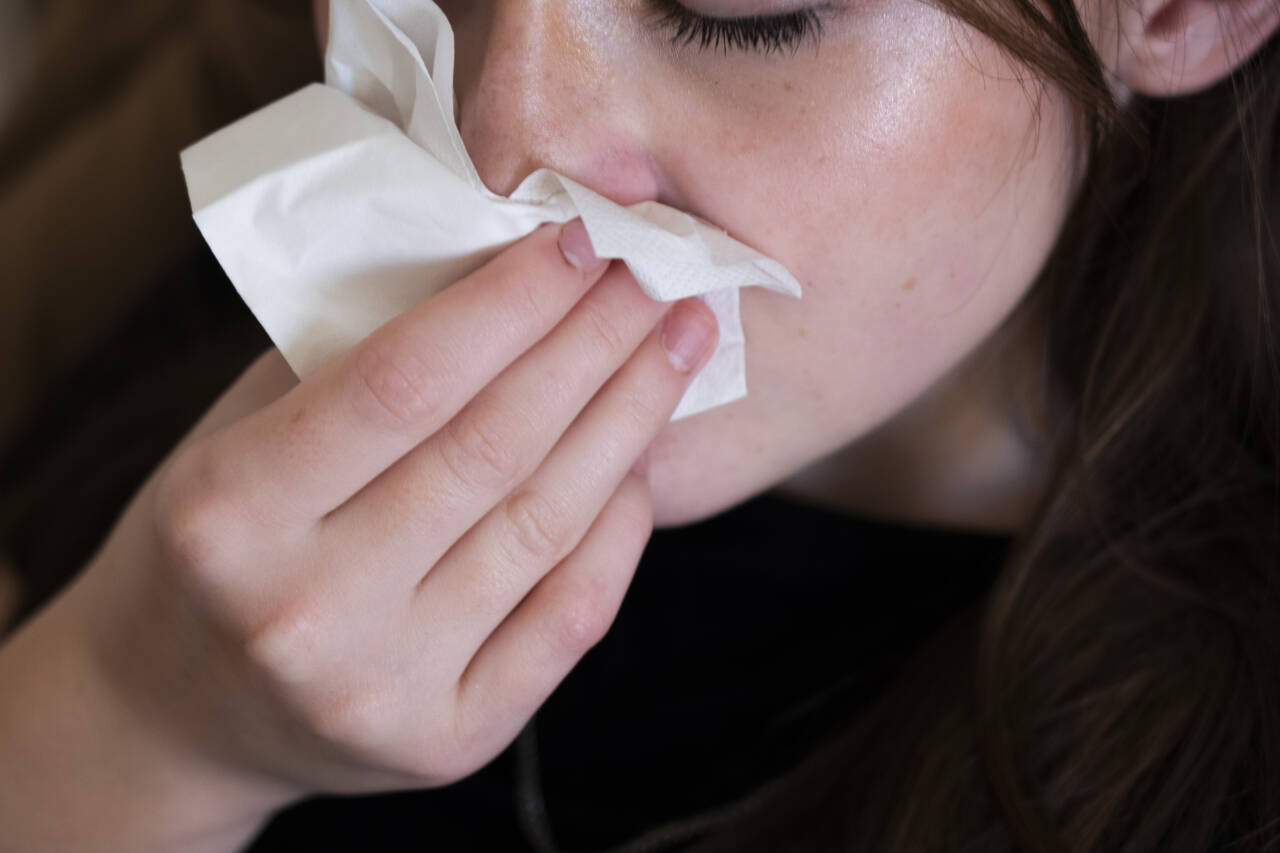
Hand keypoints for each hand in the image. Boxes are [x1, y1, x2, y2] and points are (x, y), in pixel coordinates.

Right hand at [63, 219, 717, 804]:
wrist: (178, 709)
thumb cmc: (217, 542)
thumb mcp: (247, 432)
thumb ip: (361, 361)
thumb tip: (506, 265)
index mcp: (229, 513)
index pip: (404, 384)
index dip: (511, 303)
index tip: (583, 239)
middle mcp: (305, 611)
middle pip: (491, 448)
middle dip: (592, 343)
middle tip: (656, 275)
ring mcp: (382, 688)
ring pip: (544, 525)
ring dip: (628, 419)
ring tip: (675, 344)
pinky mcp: (448, 741)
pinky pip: (568, 616)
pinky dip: (620, 528)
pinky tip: (644, 457)